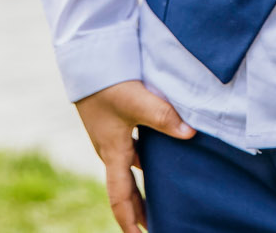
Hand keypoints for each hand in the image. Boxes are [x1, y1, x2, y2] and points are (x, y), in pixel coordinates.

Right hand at [74, 80, 193, 232]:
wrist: (86, 59)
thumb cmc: (107, 83)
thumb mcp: (136, 100)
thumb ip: (163, 116)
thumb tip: (190, 133)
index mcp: (112, 152)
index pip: (120, 197)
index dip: (129, 221)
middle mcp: (110, 149)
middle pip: (125, 189)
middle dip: (139, 210)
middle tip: (155, 227)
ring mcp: (112, 136)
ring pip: (129, 170)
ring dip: (142, 187)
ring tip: (160, 199)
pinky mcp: (116, 122)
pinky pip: (132, 152)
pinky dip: (145, 163)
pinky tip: (161, 158)